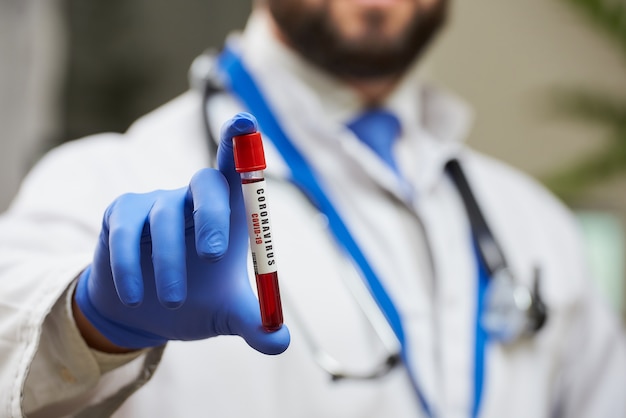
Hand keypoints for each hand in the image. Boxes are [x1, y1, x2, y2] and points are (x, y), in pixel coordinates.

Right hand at [74, 113, 289, 354]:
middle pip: (206, 183)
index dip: (240, 144)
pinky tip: (137, 295)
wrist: (142, 313)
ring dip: (168, 263)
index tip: (244, 120)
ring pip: (163, 217)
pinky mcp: (120, 216)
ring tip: (170, 301)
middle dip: (211, 216)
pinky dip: (131, 267)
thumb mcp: (227, 315)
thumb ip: (254, 324)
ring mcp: (155, 204)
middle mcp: (193, 199)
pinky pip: (124, 234)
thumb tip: (280, 343)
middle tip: (214, 255)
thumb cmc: (193, 301)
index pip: (237, 170)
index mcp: (228, 214)